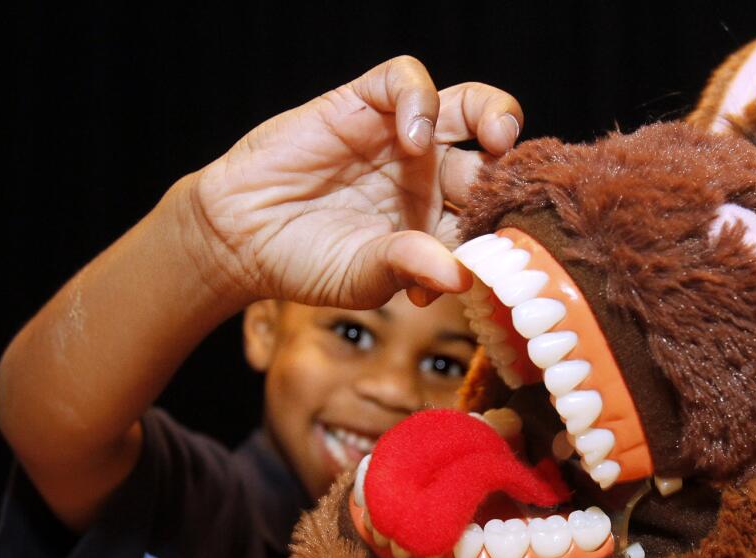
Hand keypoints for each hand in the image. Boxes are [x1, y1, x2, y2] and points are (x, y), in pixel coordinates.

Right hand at [190, 56, 522, 307]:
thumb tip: (460, 276)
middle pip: (495, 158)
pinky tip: (413, 135)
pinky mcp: (364, 104)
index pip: (496, 214)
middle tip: (515, 186)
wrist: (240, 236)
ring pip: (469, 106)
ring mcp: (401, 138)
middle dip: (513, 170)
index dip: (509, 226)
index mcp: (441, 224)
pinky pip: (406, 81)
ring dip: (494, 114)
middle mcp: (431, 177)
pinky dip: (419, 99)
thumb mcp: (363, 277)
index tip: (503, 251)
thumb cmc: (306, 263)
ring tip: (496, 138)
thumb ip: (409, 267)